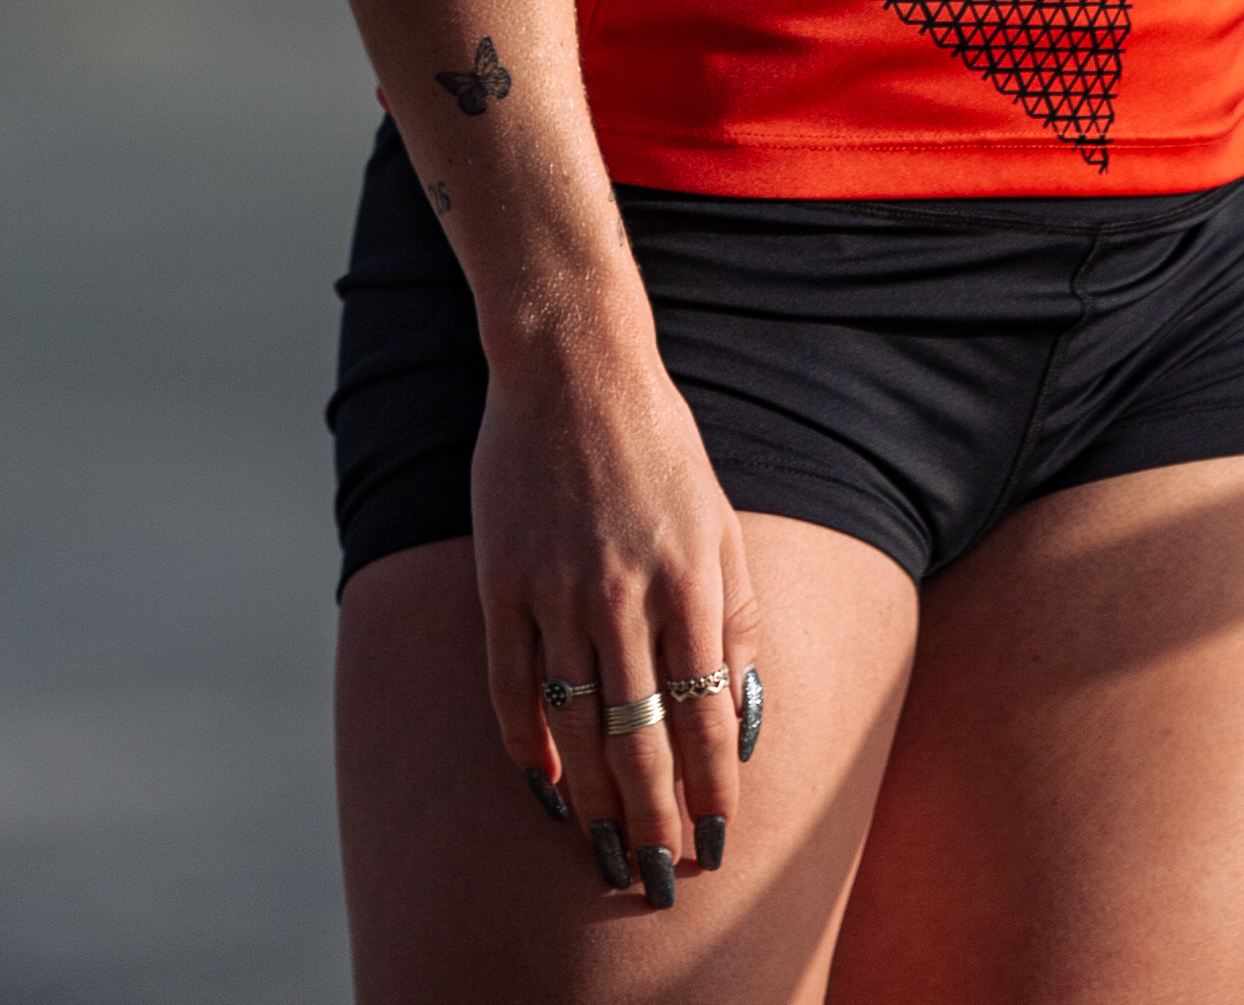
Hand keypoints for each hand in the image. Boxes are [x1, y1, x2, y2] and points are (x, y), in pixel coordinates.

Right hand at [470, 345, 755, 907]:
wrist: (575, 366)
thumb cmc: (662, 449)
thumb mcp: (724, 527)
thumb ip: (738, 624)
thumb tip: (742, 722)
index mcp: (694, 583)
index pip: (705, 719)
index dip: (710, 794)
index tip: (714, 845)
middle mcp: (627, 595)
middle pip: (639, 740)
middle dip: (650, 821)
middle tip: (653, 878)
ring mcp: (557, 589)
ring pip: (575, 725)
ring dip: (591, 801)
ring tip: (601, 850)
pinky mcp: (502, 578)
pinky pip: (511, 684)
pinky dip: (526, 745)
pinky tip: (542, 786)